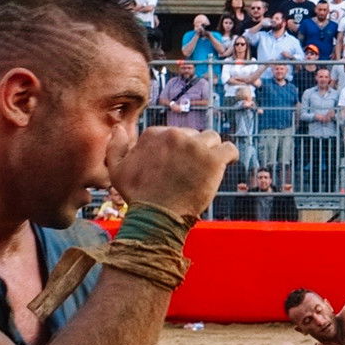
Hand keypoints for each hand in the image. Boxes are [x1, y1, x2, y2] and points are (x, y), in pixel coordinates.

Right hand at [111, 126, 235, 218]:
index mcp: (155, 134)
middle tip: (192, 171)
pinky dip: (229, 156)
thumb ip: (115, 147)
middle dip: (194, 150)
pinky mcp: (212, 159)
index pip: (175, 133)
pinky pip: (229, 149)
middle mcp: (175, 134)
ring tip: (207, 168)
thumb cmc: (138, 196)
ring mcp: (195, 146)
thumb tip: (119, 128)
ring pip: (212, 138)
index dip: (178, 149)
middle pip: (194, 135)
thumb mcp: (115, 170)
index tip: (178, 166)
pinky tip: (226, 163)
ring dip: (211, 151)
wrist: (157, 216)